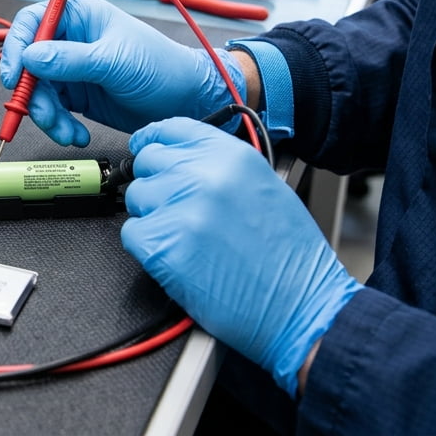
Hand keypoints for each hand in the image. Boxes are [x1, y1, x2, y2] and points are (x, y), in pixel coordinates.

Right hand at [0, 0, 245, 145]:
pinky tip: (75, 133)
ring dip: (47, 115)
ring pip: (39, 91)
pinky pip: (54, 110)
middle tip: (40, 112)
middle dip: (33, 92)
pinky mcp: (79, 95)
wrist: (187, 101)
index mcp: (81, 18)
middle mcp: (73, 41)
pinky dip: (59, 125)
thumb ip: (70, 60)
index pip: (33, 22)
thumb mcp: (114, 61)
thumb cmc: (162, 67)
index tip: (14, 75)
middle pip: (30, 63)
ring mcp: (74, 70)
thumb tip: (31, 56)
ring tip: (65, 130)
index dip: (17, 46)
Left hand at [121, 118, 361, 395]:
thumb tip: (178, 160)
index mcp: (231, 157)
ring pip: (137, 199)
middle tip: (178, 210)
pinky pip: (133, 234)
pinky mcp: (164, 246)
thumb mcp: (263, 187)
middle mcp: (204, 175)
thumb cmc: (289, 257)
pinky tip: (179, 257)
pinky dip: (148, 248)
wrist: (302, 306)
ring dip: (153, 217)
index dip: (155, 141)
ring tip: (188, 239)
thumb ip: (219, 167)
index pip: (172, 130)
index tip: (146, 148)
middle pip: (148, 163)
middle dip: (156, 184)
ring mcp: (182, 210)